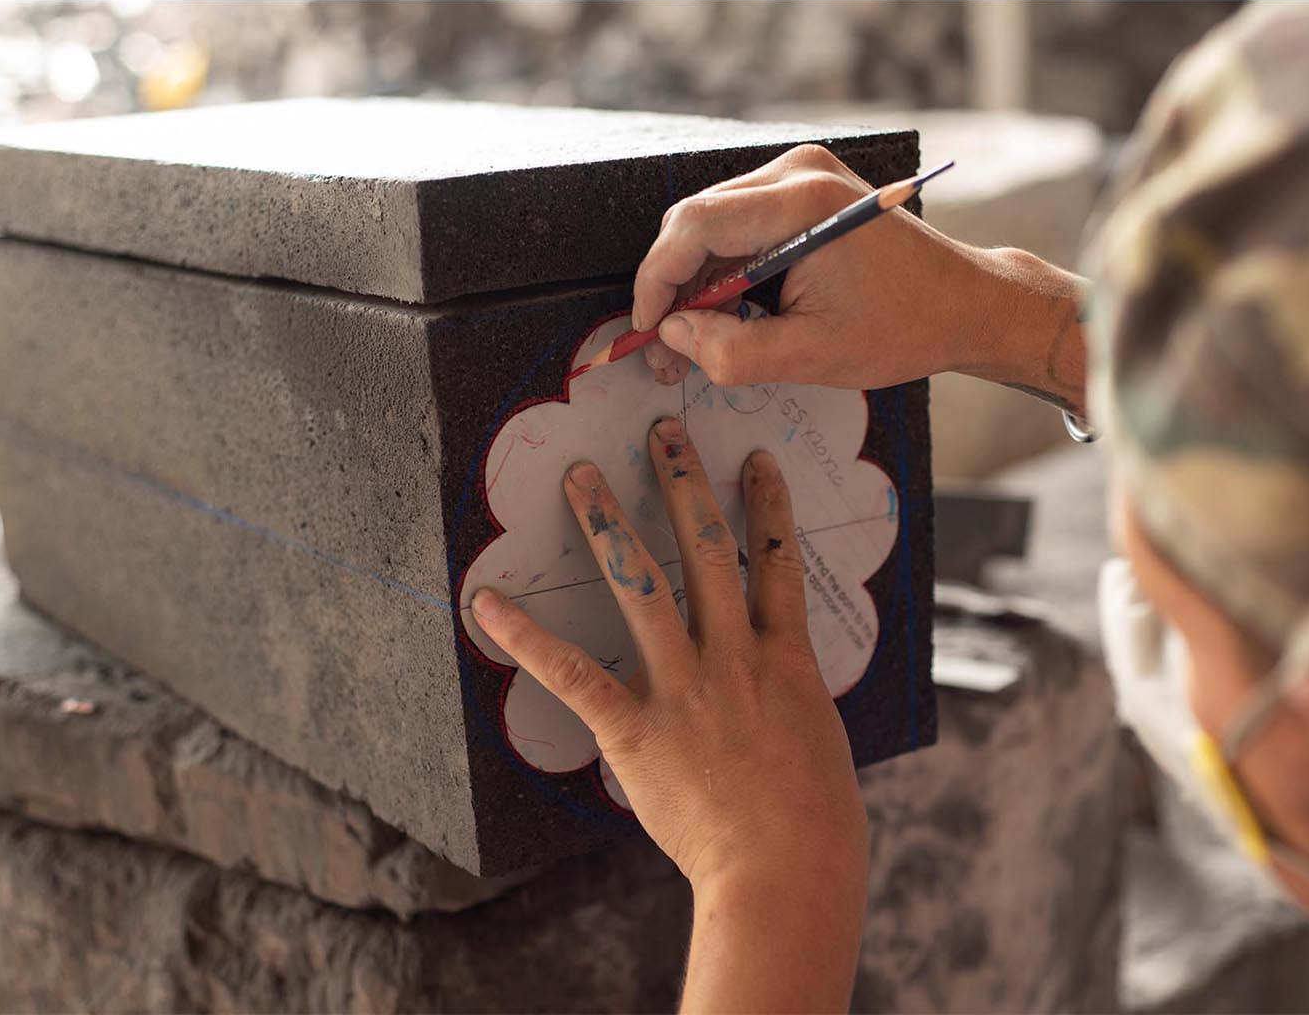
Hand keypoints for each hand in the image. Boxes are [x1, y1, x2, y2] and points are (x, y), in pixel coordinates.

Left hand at [472, 418, 868, 962]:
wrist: (787, 875)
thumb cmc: (817, 828)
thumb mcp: (819, 742)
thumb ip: (789, 700)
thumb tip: (777, 686)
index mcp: (784, 659)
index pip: (776, 560)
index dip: (766, 505)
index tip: (754, 459)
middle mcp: (733, 656)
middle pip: (707, 549)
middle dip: (683, 484)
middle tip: (662, 433)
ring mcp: (684, 688)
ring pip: (642, 586)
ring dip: (608, 525)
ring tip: (581, 477)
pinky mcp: (636, 731)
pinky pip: (574, 674)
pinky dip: (527, 637)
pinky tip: (489, 604)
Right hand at [633, 144, 1089, 418]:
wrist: (966, 301)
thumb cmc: (905, 325)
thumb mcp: (814, 355)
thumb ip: (732, 351)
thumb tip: (673, 336)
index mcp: (803, 203)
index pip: (695, 224)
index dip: (657, 278)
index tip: (646, 328)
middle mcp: (798, 171)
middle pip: (697, 219)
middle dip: (673, 284)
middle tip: (667, 348)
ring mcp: (802, 173)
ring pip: (713, 221)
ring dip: (697, 278)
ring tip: (699, 338)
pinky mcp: (805, 187)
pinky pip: (740, 221)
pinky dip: (725, 265)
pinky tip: (731, 310)